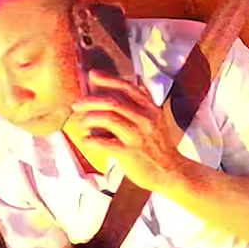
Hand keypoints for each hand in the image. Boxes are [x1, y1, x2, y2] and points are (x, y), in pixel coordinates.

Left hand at [66, 70, 184, 189]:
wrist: (171, 172)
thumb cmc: (160, 148)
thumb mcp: (157, 120)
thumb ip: (144, 102)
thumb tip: (133, 82)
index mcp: (151, 109)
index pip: (127, 87)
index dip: (107, 79)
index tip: (92, 75)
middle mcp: (145, 119)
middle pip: (112, 101)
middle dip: (90, 101)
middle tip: (77, 105)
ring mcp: (137, 136)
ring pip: (107, 118)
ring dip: (89, 119)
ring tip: (82, 123)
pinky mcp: (129, 153)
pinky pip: (103, 142)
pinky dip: (91, 140)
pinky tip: (87, 140)